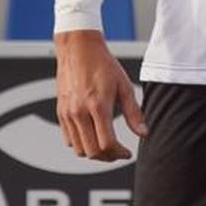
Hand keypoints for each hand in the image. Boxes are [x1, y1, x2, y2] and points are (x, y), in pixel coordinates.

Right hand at [56, 31, 146, 160]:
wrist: (78, 48)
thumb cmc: (103, 65)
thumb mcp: (124, 86)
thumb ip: (133, 113)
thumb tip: (144, 133)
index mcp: (98, 105)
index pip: (107, 144)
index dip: (119, 154)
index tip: (127, 153)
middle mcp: (79, 112)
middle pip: (92, 152)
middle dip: (108, 157)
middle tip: (118, 152)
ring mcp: (68, 113)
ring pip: (79, 149)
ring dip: (94, 153)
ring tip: (106, 145)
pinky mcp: (61, 112)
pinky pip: (69, 140)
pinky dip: (81, 144)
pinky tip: (92, 136)